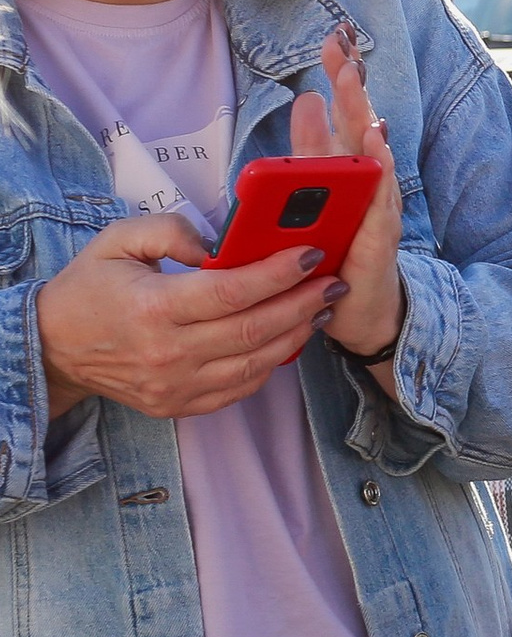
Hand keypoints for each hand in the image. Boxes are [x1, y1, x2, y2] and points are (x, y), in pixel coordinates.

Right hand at [35, 216, 340, 419]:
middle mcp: (168, 353)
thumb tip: (220, 244)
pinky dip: (270, 363)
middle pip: (255, 329)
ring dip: (296, 335)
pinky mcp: (179, 405)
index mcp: (154, 307)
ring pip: (255, 364)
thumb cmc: (89, 288)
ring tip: (320, 308)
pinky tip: (288, 338)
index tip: (311, 255)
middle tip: (334, 283)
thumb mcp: (116, 241)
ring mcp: (175, 386)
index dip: (279, 273)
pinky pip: (240, 388)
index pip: (233, 292)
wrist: (52, 347)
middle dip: (303, 303)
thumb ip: (170, 230)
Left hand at [292, 28, 404, 363]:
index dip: (342, 78)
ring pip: (371, 156)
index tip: (335, 40)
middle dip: (351, 85)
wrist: (360, 312)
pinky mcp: (378, 238)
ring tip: (353, 83)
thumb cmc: (335, 255)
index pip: (344, 115)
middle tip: (341, 47)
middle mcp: (367, 184)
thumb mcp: (310, 200)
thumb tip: (308, 103)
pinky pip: (379, 200)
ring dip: (363, 116)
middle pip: (360, 125)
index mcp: (347, 171)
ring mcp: (377, 209)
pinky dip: (378, 171)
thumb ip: (310, 155)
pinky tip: (374, 146)